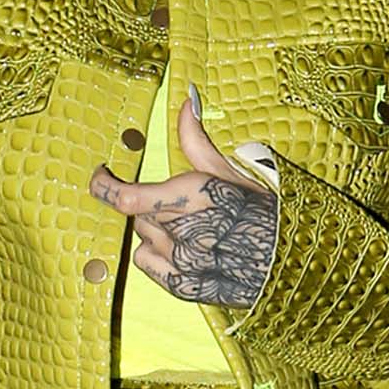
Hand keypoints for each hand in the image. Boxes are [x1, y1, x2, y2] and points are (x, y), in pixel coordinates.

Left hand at [89, 91, 278, 308]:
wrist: (290, 263)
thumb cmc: (263, 212)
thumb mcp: (230, 172)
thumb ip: (196, 141)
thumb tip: (185, 101)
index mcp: (193, 197)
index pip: (126, 199)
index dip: (103, 188)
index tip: (98, 176)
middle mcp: (184, 232)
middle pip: (139, 216)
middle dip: (152, 208)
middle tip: (181, 208)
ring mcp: (183, 264)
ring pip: (143, 240)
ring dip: (157, 233)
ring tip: (191, 233)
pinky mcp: (183, 287)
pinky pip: (148, 265)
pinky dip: (159, 257)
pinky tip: (186, 254)